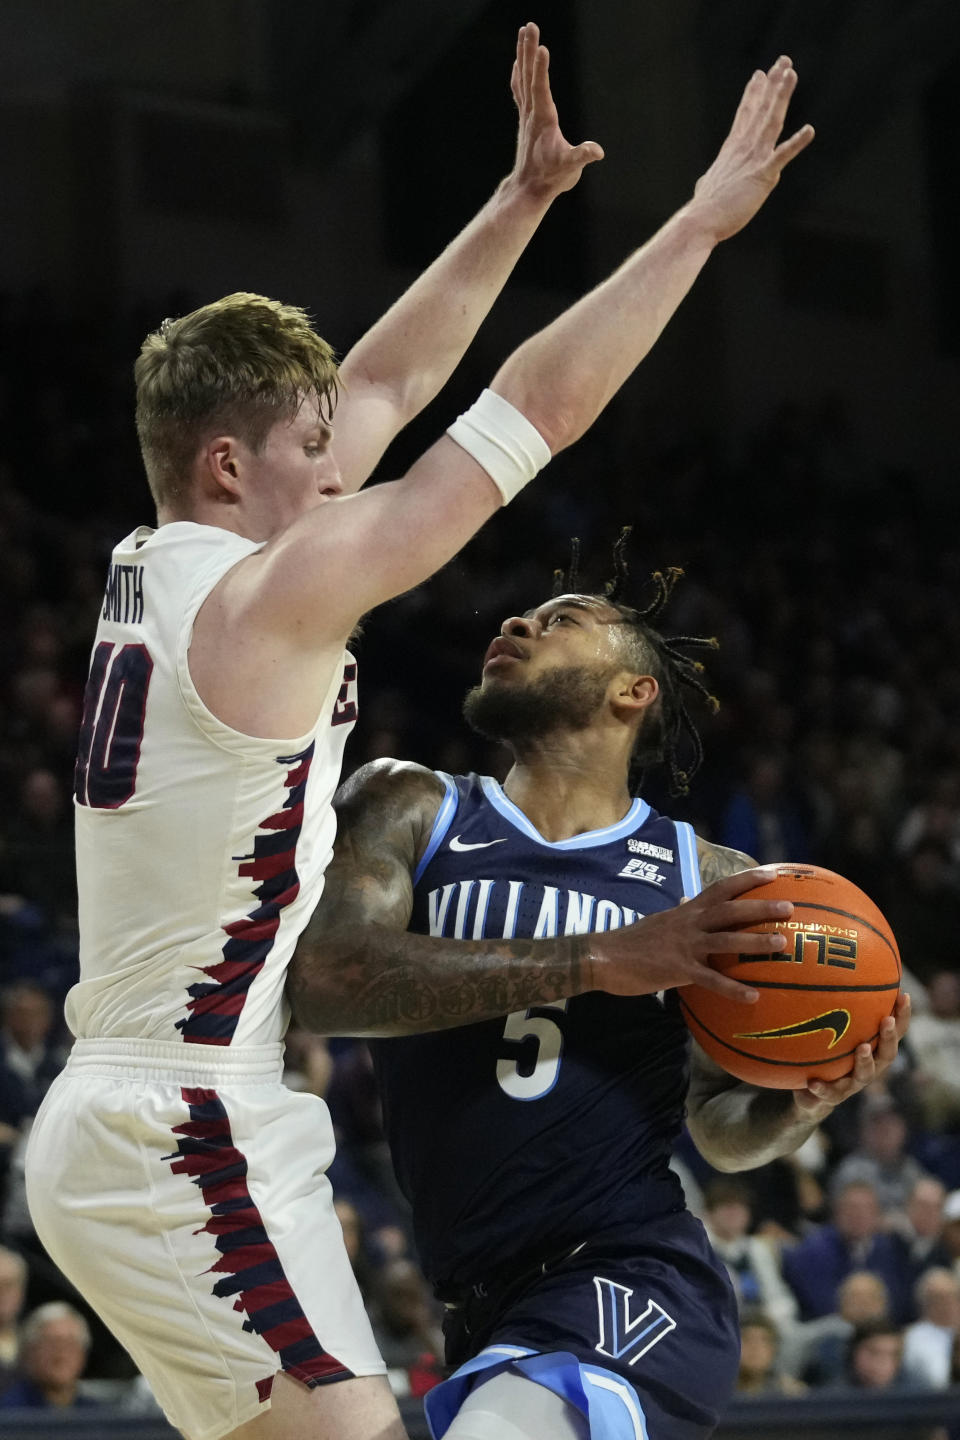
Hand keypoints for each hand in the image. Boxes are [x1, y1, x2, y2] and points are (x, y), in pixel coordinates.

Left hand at [507, 22, 603, 199]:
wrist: (529, 188)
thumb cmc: (551, 178)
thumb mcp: (571, 169)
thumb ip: (582, 157)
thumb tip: (597, 152)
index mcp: (543, 119)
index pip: (541, 88)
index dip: (540, 68)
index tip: (541, 46)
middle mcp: (531, 113)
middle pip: (528, 75)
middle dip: (529, 49)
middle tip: (529, 25)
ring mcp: (526, 115)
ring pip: (522, 78)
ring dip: (522, 54)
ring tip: (523, 33)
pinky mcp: (525, 120)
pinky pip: (520, 90)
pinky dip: (519, 73)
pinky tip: (517, 64)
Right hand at [595, 866, 792, 1002]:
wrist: (604, 956)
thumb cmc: (633, 942)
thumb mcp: (661, 921)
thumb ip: (682, 915)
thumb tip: (691, 902)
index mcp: (687, 910)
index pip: (721, 887)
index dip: (748, 879)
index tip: (774, 872)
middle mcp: (689, 922)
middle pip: (730, 910)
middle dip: (760, 907)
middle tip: (789, 907)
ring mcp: (684, 945)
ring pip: (726, 940)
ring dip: (755, 941)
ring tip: (781, 944)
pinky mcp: (678, 969)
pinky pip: (711, 980)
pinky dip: (733, 988)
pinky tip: (754, 996)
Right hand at [688, 55, 813, 242]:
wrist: (701, 221)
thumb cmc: (704, 209)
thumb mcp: (707, 187)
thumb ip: (712, 180)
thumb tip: (704, 184)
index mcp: (732, 150)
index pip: (745, 115)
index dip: (753, 93)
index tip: (759, 74)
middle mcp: (743, 148)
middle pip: (761, 110)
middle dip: (772, 84)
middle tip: (783, 61)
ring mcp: (753, 160)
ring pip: (771, 121)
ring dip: (782, 97)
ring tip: (791, 74)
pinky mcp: (762, 176)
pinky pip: (782, 156)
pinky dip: (796, 143)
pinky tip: (809, 130)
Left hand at [792, 992, 911, 1118]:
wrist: (810, 1094)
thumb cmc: (826, 1052)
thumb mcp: (828, 1028)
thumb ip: (831, 1005)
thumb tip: (828, 963)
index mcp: (873, 1048)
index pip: (894, 1029)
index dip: (903, 1014)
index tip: (903, 994)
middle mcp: (869, 1066)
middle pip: (887, 1053)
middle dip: (889, 1036)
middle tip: (887, 1020)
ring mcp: (852, 1084)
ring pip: (865, 1075)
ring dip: (865, 1061)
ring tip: (862, 1048)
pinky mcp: (832, 1097)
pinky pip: (828, 1094)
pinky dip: (822, 1088)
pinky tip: (811, 1082)